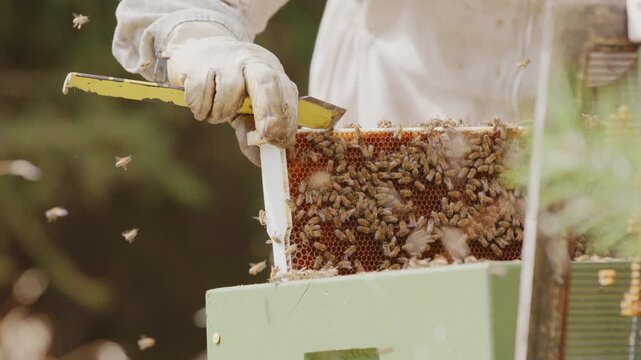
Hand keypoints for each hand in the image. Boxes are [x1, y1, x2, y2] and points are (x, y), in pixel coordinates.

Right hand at [167, 33, 297, 157]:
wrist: (197, 49)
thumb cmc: (229, 85)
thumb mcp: (247, 105)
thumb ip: (255, 130)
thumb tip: (263, 160)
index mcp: (270, 69)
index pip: (287, 91)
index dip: (287, 119)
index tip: (282, 142)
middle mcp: (250, 60)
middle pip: (266, 82)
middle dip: (269, 112)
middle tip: (266, 136)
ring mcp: (224, 60)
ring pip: (228, 94)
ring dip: (222, 114)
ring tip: (217, 114)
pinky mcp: (197, 65)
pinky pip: (201, 95)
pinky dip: (200, 108)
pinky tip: (202, 105)